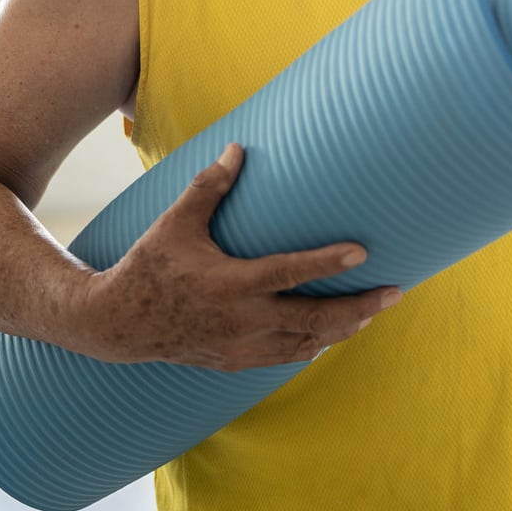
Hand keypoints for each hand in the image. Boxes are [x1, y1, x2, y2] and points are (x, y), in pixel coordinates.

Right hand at [78, 143, 398, 370]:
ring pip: (305, 345)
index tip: (363, 252)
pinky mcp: (234, 362)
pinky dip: (311, 347)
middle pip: (314, 320)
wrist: (117, 324)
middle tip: (394, 294)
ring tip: (372, 312)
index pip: (290, 273)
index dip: (328, 263)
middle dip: (359, 308)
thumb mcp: (175, 223)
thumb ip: (209, 187)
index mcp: (229, 284)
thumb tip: (238, 149)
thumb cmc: (149, 266)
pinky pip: (284, 358)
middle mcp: (241, 321)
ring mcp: (240, 347)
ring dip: (342, 329)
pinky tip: (330, 336)